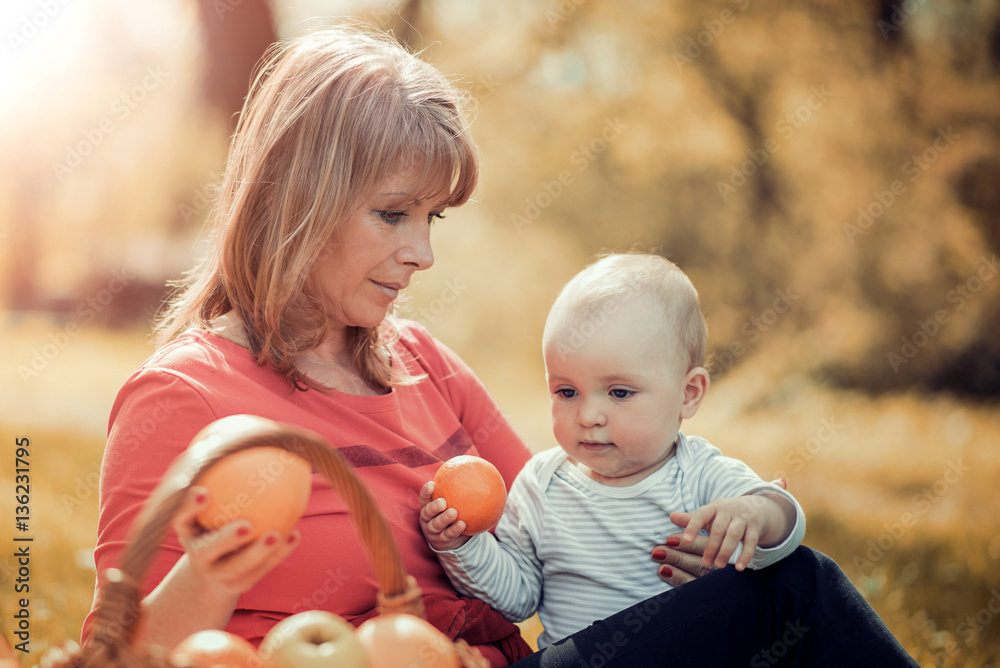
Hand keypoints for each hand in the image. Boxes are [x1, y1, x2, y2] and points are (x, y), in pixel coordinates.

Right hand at [174, 486, 300, 595]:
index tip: (203, 492)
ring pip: (237, 567)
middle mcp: (197, 555)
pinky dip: (278, 554)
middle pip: (208, 551)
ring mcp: (216, 574)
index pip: (179, 519)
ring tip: (277, 534)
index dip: (187, 508)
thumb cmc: (213, 522)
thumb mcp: (208, 503)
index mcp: (187, 531)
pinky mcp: (236, 587)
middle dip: (226, 539)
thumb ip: (218, 474)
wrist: (210, 572)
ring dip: (258, 552)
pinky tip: (295, 535)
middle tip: (247, 524)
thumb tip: (236, 432)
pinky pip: (260, 571)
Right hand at [418, 481, 470, 550]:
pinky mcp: (441, 541)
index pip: (424, 499)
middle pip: (427, 513)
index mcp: (428, 508)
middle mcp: (427, 520)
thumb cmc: (453, 515)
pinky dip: (454, 530)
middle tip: (443, 502)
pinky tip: (463, 524)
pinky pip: (448, 535)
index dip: (426, 492)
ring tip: (453, 513)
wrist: (453, 539)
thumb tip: (476, 474)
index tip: (431, 484)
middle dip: (434, 507)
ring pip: (436, 525)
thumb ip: (459, 491)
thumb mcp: (454, 504)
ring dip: (444, 519)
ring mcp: (433, 532)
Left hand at [651, 478, 786, 583]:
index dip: (693, 526)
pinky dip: (745, 555)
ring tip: (719, 565)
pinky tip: (739, 568)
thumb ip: (691, 519)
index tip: (685, 540)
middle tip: (705, 563)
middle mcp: (728, 511)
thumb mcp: (709, 514)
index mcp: (714, 508)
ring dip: (725, 551)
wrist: (756, 507)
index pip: (701, 514)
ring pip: (734, 535)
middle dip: (711, 546)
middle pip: (718, 528)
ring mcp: (743, 519)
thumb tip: (671, 517)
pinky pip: (751, 543)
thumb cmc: (725, 514)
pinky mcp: (755, 529)